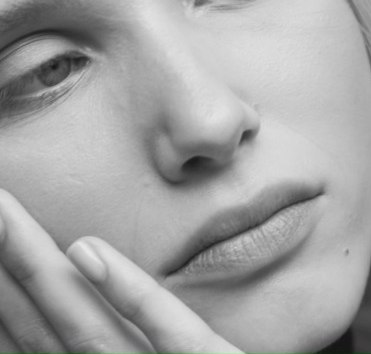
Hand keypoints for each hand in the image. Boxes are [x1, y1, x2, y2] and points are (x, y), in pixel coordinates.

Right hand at [0, 189, 242, 352]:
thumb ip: (133, 339)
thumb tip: (85, 290)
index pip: (44, 342)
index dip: (10, 295)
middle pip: (52, 327)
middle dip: (10, 267)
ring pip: (89, 329)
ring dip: (40, 269)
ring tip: (4, 212)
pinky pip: (171, 333)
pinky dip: (128, 292)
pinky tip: (88, 251)